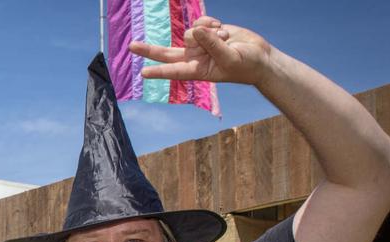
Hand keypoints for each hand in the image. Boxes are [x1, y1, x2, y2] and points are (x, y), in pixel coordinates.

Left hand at [131, 16, 273, 87]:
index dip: (159, 71)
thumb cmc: (245, 65)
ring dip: (209, 32)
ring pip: (191, 31)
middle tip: (131, 46)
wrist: (258, 56)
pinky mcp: (206, 31)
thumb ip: (212, 44)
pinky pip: (201, 22)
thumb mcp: (229, 58)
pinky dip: (212, 23)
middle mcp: (194, 57)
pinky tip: (223, 30)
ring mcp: (199, 43)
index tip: (143, 73)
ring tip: (224, 40)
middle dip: (149, 49)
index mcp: (197, 70)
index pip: (174, 71)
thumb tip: (195, 31)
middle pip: (167, 52)